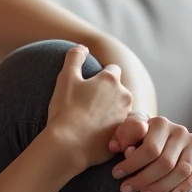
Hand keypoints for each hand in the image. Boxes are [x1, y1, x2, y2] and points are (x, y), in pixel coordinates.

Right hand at [45, 45, 133, 169]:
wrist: (69, 144)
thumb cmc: (66, 110)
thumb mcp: (66, 78)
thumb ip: (74, 57)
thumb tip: (83, 47)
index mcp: (110, 79)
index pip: (112, 70)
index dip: (100, 76)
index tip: (89, 86)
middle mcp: (124, 95)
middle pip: (119, 89)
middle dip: (108, 94)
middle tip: (88, 104)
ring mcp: (126, 116)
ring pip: (121, 108)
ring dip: (111, 110)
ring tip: (92, 120)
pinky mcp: (125, 134)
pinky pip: (120, 127)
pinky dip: (111, 127)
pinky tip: (96, 133)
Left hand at [109, 115, 191, 191]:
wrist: (156, 136)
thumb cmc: (136, 135)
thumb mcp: (126, 131)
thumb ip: (124, 136)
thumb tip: (119, 147)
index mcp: (161, 123)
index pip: (150, 148)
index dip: (132, 164)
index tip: (116, 175)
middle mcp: (180, 132)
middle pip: (165, 162)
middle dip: (143, 179)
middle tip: (126, 190)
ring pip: (180, 171)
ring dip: (161, 187)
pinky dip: (183, 188)